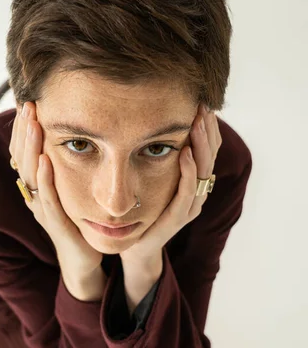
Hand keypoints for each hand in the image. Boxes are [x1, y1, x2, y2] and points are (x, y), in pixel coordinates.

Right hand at [9, 101, 102, 280]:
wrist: (83, 257)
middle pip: (22, 158)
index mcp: (36, 185)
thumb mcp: (67, 187)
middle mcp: (34, 195)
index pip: (22, 151)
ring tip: (33, 122)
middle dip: (23, 130)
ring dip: (31, 147)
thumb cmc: (76, 219)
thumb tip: (66, 134)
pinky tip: (46, 159)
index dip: (21, 128)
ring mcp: (43, 209)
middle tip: (27, 103)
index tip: (27, 102)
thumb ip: (62, 164)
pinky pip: (47, 198)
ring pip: (31, 174)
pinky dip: (45, 178)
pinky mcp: (56, 223)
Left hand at [119, 103, 222, 267]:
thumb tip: (153, 119)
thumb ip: (161, 153)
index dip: (209, 126)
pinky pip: (187, 193)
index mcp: (195, 180)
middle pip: (210, 156)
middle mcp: (198, 192)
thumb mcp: (156, 176)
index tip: (202, 101)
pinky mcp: (177, 218)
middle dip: (207, 129)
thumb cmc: (147, 207)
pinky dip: (189, 173)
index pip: (209, 148)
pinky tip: (184, 154)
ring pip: (203, 172)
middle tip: (202, 106)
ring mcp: (189, 206)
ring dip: (201, 146)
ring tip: (197, 123)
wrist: (137, 245)